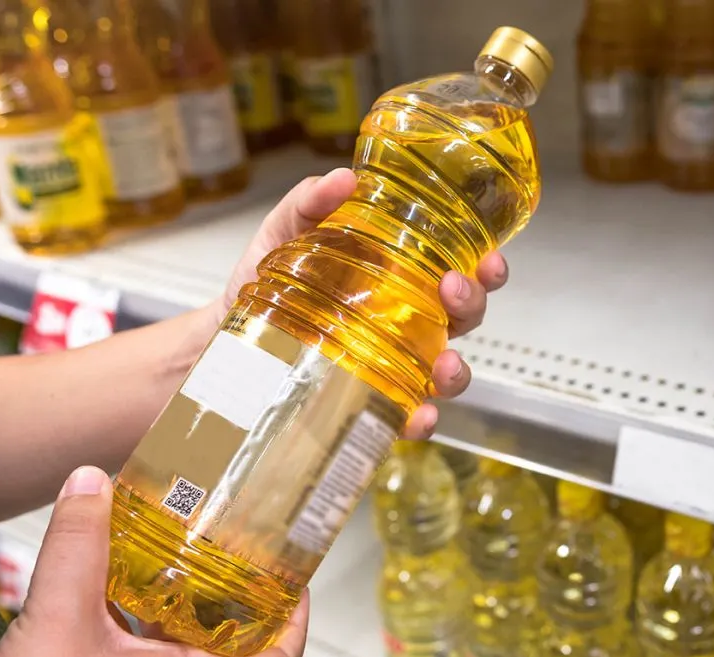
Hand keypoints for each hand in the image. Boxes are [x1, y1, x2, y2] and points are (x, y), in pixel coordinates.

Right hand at [0, 467, 308, 656]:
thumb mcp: (55, 622)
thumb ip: (77, 549)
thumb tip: (92, 485)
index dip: (296, 623)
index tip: (295, 584)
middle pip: (232, 650)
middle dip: (228, 600)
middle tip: (224, 555)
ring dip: (178, 612)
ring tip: (166, 564)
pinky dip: (137, 633)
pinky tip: (108, 603)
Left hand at [214, 169, 509, 438]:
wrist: (225, 340)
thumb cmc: (266, 285)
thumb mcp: (285, 233)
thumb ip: (310, 202)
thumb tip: (343, 179)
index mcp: (403, 280)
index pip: (459, 271)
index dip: (485, 268)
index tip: (488, 259)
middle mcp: (409, 325)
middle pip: (464, 318)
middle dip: (471, 304)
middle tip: (453, 288)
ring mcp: (395, 367)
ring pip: (448, 374)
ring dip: (456, 371)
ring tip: (444, 365)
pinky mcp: (371, 404)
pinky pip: (407, 417)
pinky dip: (420, 420)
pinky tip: (418, 416)